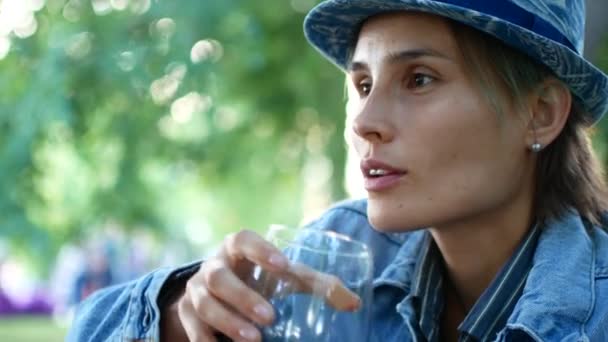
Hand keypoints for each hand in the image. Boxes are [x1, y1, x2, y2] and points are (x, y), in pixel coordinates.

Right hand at [162, 230, 359, 341]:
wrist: (215, 292)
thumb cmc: (259, 278)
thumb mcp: (283, 276)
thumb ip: (315, 284)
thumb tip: (353, 303)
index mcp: (236, 248)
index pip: (242, 239)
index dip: (259, 250)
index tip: (283, 265)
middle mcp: (212, 267)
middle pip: (219, 278)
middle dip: (243, 297)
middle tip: (270, 317)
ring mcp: (196, 291)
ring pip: (205, 305)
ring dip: (228, 323)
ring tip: (254, 340)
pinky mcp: (188, 316)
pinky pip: (194, 330)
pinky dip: (208, 341)